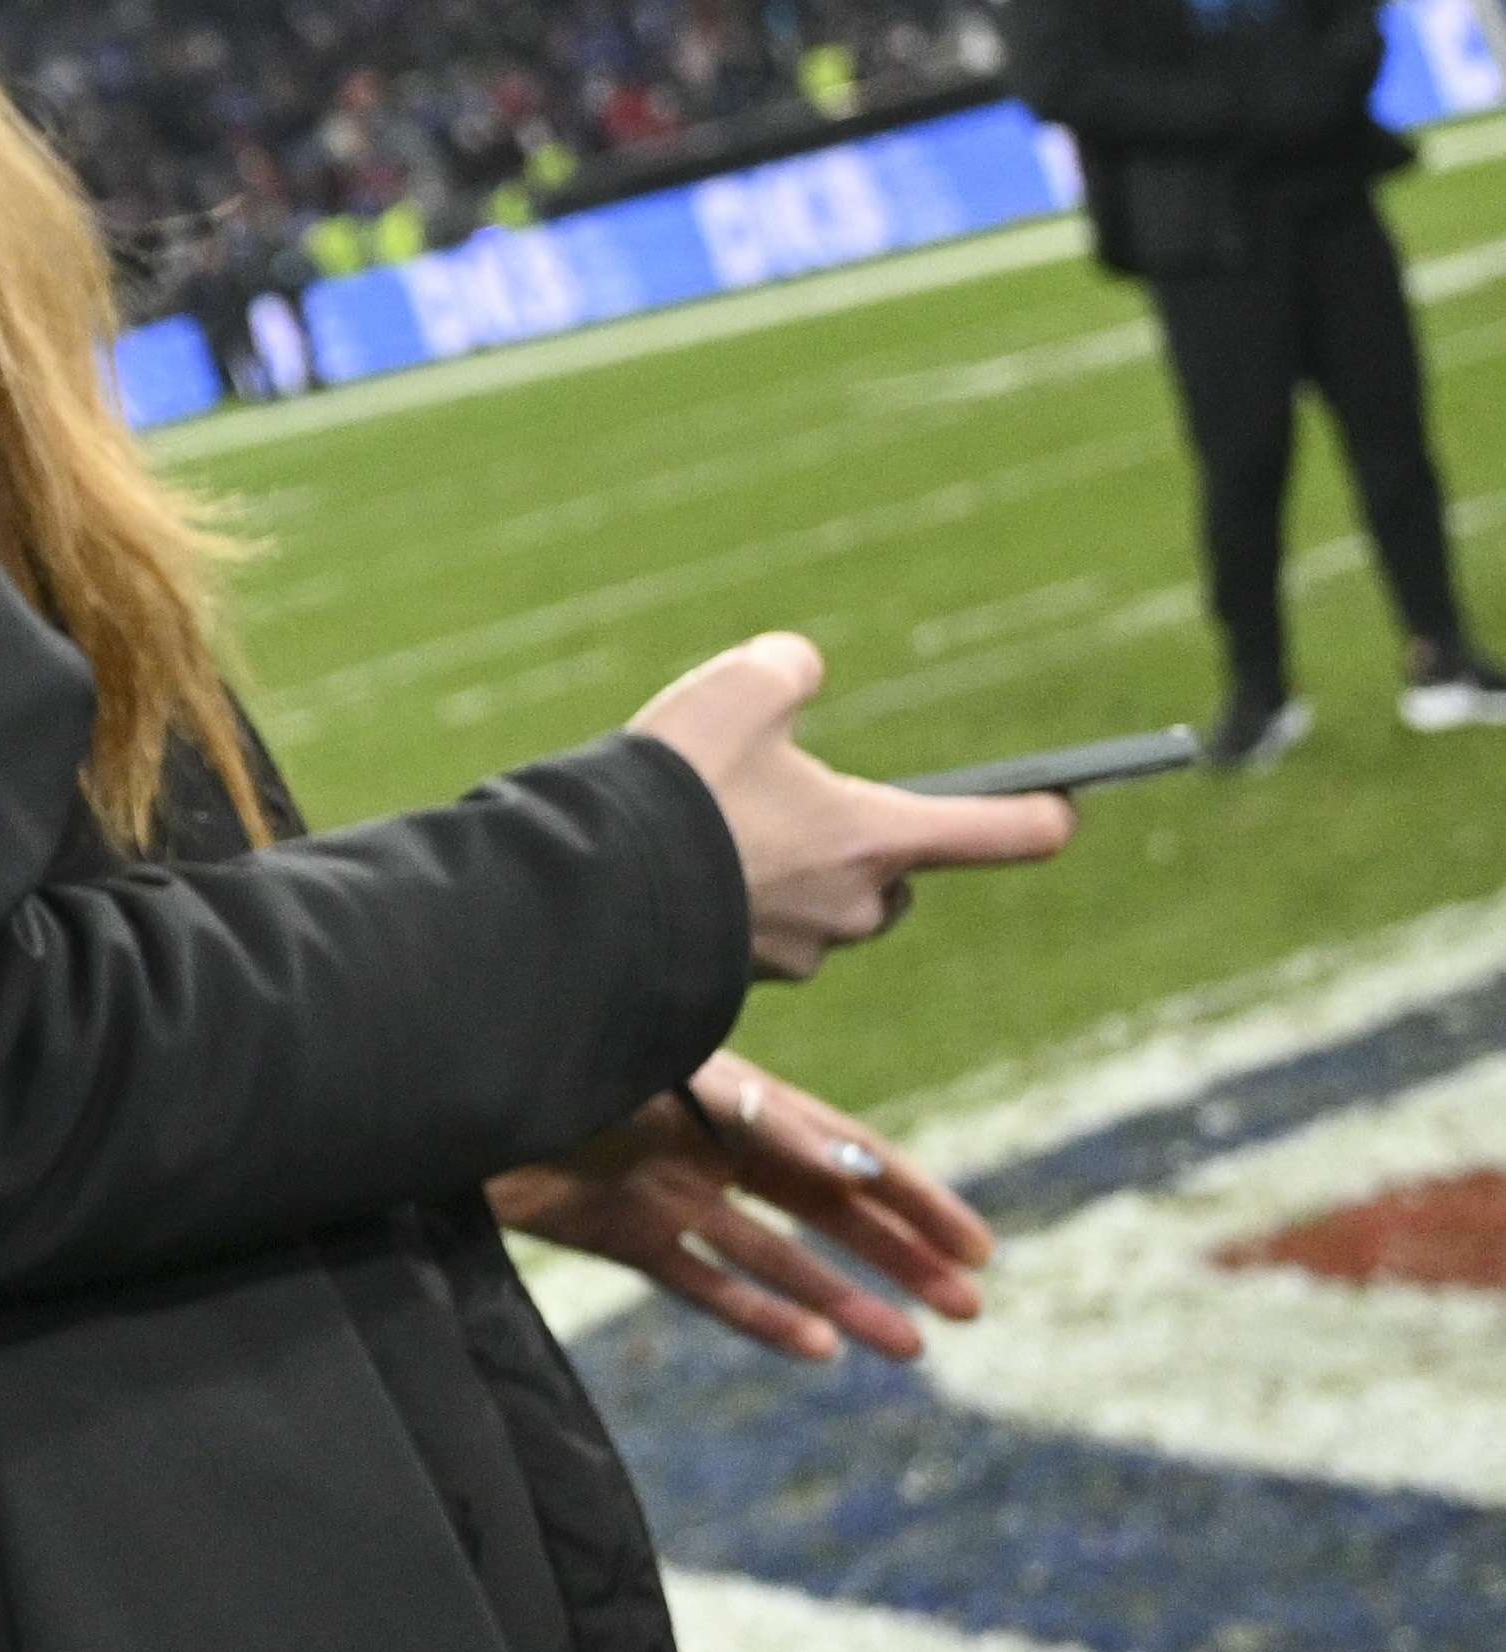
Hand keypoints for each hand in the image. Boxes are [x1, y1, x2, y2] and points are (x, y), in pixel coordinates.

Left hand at [496, 1053, 994, 1364]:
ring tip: (913, 1347)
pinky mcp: (620, 1235)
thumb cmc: (563, 1062)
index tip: (979, 1247)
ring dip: (845, 1299)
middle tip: (971, 1307)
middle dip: (898, 1256)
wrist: (451, 1090)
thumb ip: (757, 1122)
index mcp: (734, 1095)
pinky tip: (821, 1347)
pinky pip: (705, 1284)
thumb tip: (854, 1163)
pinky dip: (761, 1316)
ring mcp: (667, 1193)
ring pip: (776, 1259)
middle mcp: (710, 1145)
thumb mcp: (670, 1082)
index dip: (916, 1198)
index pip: (848, 1150)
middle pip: (825, 1210)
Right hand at [621, 632, 1072, 978]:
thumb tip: (795, 675)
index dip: (1039, 812)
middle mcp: (856, 907)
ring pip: (819, 906)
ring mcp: (798, 954)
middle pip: (892, 874)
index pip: (1002, 833)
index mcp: (880, 838)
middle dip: (852, 842)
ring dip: (785, 873)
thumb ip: (788, 669)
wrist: (590, 894)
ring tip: (709, 834)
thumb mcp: (737, 688)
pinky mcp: (739, 983)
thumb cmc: (680, 790)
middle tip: (783, 802)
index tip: (1062, 806)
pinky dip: (730, 904)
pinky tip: (673, 874)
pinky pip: (754, 936)